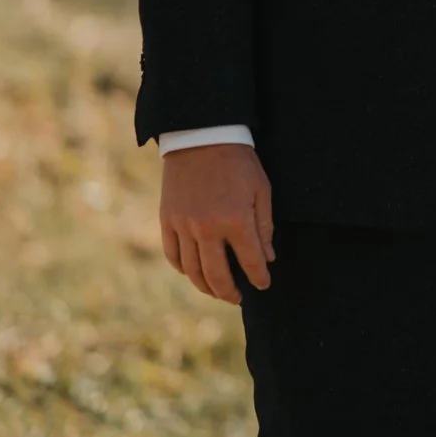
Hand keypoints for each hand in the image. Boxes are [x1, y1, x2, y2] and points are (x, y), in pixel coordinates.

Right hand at [159, 143, 274, 302]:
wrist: (202, 137)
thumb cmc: (239, 163)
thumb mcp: (262, 190)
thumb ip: (264, 226)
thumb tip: (267, 258)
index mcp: (236, 220)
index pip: (250, 262)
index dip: (259, 278)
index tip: (263, 285)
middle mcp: (208, 228)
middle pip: (217, 275)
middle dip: (229, 292)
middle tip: (238, 299)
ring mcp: (184, 226)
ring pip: (192, 271)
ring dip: (205, 287)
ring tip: (217, 292)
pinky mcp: (168, 220)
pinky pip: (173, 255)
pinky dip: (183, 269)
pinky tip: (193, 273)